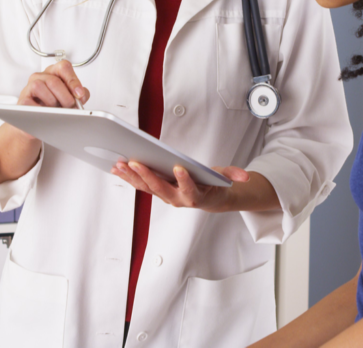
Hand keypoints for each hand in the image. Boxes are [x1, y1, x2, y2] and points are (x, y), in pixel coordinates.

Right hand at [16, 60, 88, 107]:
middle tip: (70, 106)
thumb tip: (81, 97)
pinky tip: (46, 114)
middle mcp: (41, 76)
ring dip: (51, 101)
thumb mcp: (70, 98)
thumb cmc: (55, 107)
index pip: (63, 67)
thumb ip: (79, 96)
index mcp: (54, 73)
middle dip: (65, 96)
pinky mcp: (22, 99)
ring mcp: (30, 86)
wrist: (38, 122)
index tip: (79, 94)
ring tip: (56, 110)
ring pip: (39, 86)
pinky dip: (39, 109)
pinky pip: (29, 101)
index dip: (72, 80)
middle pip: (54, 80)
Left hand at [111, 162, 250, 211]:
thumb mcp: (226, 177)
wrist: (208, 199)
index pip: (190, 189)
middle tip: (136, 162)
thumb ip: (234, 175)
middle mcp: (177, 199)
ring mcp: (165, 196)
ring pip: (147, 188)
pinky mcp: (156, 191)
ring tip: (121, 163)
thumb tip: (245, 176)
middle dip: (148, 175)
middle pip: (161, 188)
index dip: (184, 180)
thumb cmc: (213, 184)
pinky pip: (140, 186)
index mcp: (195, 195)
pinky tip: (118, 167)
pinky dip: (129, 177)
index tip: (179, 168)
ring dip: (133, 177)